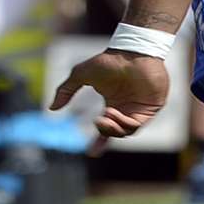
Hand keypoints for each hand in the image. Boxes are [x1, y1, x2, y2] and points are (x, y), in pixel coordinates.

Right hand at [50, 49, 169, 137]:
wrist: (131, 51)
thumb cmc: (109, 60)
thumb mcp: (81, 75)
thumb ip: (66, 90)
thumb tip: (52, 108)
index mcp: (113, 106)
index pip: (106, 131)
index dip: (99, 143)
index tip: (91, 153)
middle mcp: (127, 110)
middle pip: (116, 133)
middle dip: (106, 131)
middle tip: (97, 122)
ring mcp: (139, 109)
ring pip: (127, 131)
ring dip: (114, 127)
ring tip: (106, 113)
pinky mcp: (151, 107)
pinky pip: (138, 124)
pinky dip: (125, 122)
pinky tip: (115, 112)